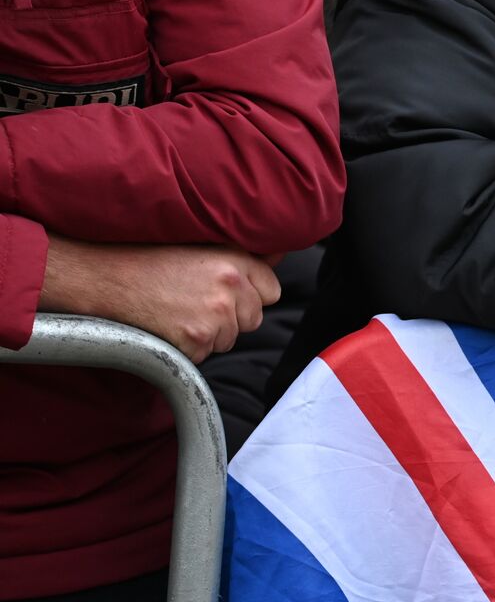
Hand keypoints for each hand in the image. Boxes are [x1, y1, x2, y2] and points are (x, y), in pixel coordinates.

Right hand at [40, 236, 280, 362]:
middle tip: (195, 303)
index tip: (226, 293)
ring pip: (229, 339)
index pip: (272, 291)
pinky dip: (189, 349)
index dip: (250, 295)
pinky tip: (168, 327)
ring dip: (209, 333)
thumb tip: (280, 256)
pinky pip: (205, 355)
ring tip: (177, 312)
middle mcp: (231, 288)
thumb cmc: (150, 260)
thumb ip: (243, 256)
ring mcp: (214, 317)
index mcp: (235, 261)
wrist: (107, 279)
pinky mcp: (196, 342)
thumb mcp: (201, 247)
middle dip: (231, 317)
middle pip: (253, 319)